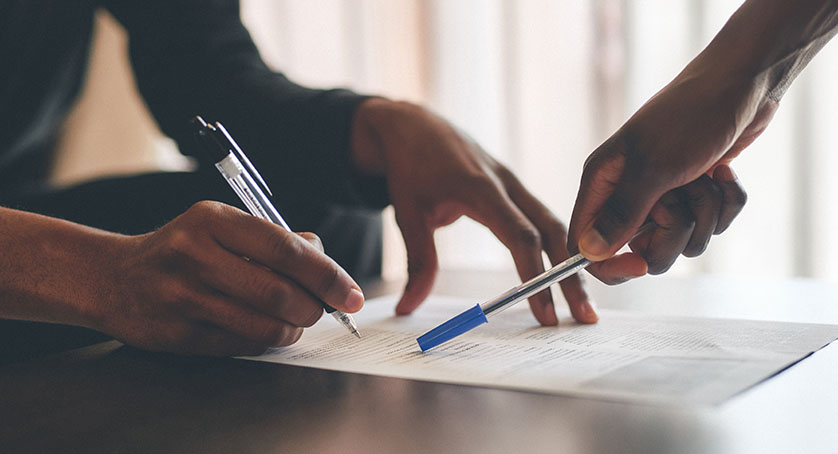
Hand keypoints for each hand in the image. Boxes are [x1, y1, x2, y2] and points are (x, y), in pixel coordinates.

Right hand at [90, 201, 363, 355]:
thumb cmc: (181, 249)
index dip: (326, 274)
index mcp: (212, 220)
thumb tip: (323, 255)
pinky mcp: (179, 333)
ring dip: (294, 328)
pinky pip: (242, 344)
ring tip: (297, 320)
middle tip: (323, 309)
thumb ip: (272, 237)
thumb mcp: (220, 225)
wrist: (113, 279)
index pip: (284, 248)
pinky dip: (267, 341)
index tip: (351, 293)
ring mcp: (183, 297)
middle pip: (279, 291)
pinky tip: (268, 329)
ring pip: (263, 324)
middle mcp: (195, 255)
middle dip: (314, 307)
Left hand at [352, 98, 592, 325]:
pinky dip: (560, 245)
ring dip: (571, 263)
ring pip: (555, 224)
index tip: (544, 312)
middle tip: (585, 317)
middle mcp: (506, 184)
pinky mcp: (515, 187)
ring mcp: (514, 183)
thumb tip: (407, 307)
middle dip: (570, 276)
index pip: (520, 235)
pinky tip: (569, 273)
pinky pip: (544, 217)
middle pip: (552, 231)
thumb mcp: (407, 213)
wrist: (414, 125)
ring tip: (583, 304)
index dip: (535, 274)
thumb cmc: (410, 166)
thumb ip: (417, 261)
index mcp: (480, 188)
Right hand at [567, 60, 774, 281]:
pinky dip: (725, 203)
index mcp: (603, 183)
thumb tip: (589, 252)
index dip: (609, 263)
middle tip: (679, 200)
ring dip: (704, 214)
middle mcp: (628, 192)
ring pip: (682, 241)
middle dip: (673, 234)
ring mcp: (664, 194)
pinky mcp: (696, 192)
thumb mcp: (652, 167)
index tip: (640, 264)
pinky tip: (722, 174)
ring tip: (704, 178)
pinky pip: (712, 224)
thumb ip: (621, 214)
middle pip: (642, 250)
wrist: (742, 82)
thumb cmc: (689, 116)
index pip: (586, 243)